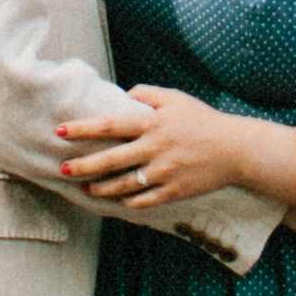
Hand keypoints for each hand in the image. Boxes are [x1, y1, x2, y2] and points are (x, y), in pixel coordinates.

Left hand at [56, 86, 266, 208]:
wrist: (234, 150)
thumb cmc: (202, 120)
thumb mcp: (175, 98)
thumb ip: (147, 94)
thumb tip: (123, 96)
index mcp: (153, 123)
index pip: (110, 125)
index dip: (83, 128)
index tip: (61, 131)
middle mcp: (155, 149)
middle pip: (111, 160)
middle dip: (83, 166)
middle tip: (63, 169)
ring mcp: (163, 173)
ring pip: (123, 185)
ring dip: (101, 188)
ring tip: (86, 188)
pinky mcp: (173, 191)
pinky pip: (143, 201)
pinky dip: (127, 202)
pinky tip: (116, 200)